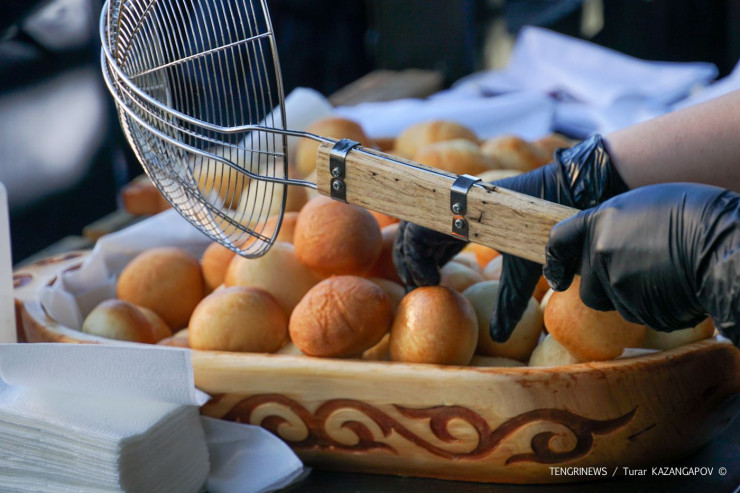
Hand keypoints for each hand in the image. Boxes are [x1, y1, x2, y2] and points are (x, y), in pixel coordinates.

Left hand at [393, 135, 628, 342]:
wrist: (549, 207)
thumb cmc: (536, 239)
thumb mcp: (518, 279)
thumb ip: (506, 307)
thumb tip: (500, 339)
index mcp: (460, 227)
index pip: (425, 245)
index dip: (420, 268)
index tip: (430, 291)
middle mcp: (448, 217)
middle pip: (409, 239)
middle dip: (408, 267)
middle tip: (417, 293)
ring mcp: (444, 210)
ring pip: (406, 234)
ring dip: (407, 263)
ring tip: (424, 286)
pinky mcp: (443, 208)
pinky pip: (414, 230)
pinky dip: (413, 255)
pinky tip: (430, 278)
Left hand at [544, 183, 739, 344]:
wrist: (724, 243)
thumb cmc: (693, 215)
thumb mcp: (644, 206)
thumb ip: (615, 227)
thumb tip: (600, 245)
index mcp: (599, 221)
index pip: (559, 241)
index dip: (556, 261)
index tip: (557, 276)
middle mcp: (600, 253)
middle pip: (588, 288)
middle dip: (605, 289)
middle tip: (638, 274)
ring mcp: (618, 284)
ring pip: (616, 305)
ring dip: (635, 298)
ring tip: (667, 275)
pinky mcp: (640, 309)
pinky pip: (643, 315)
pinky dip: (657, 308)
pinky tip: (678, 288)